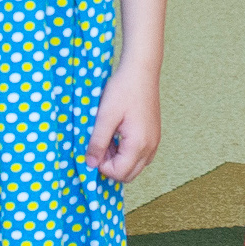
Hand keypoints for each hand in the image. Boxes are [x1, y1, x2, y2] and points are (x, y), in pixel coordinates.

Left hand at [84, 60, 160, 183]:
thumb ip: (97, 142)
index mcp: (139, 144)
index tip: (94, 148)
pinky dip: (127, 152)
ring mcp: (154, 142)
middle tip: (99, 146)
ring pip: (134, 166)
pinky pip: (140, 155)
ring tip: (107, 139)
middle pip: (129, 175)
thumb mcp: (105, 116)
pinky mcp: (153, 135)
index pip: (119, 173)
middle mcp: (150, 147)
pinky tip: (118, 135)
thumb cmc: (123, 89)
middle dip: (111, 166)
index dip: (102, 166)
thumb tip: (90, 164)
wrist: (141, 70)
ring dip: (119, 160)